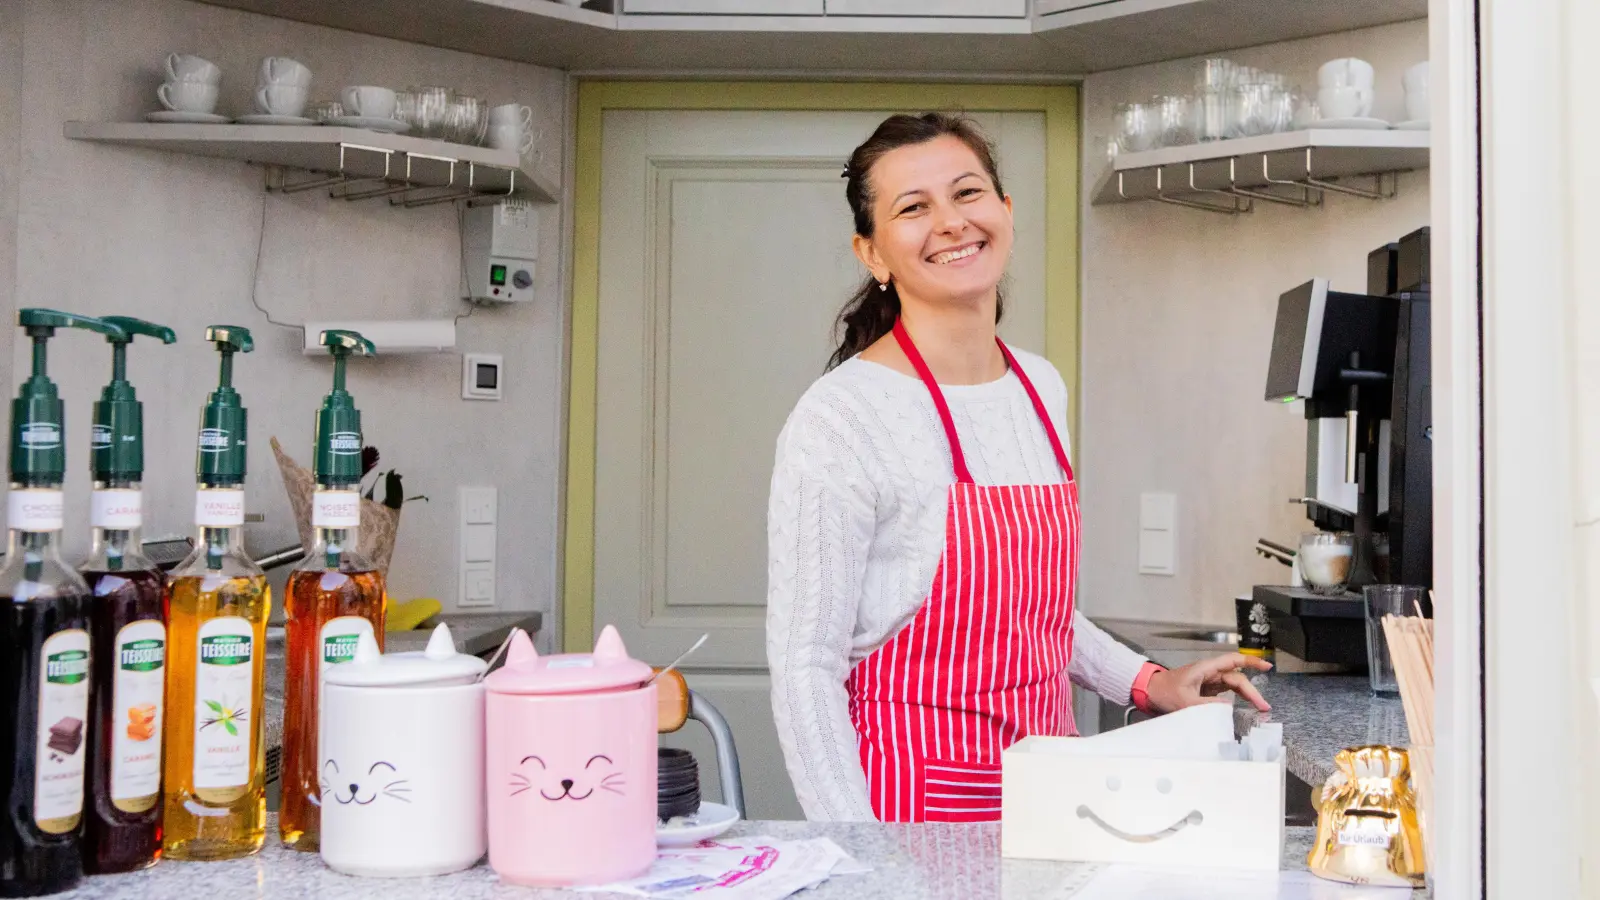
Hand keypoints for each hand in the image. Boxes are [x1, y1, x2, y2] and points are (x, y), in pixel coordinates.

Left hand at [1144, 654, 1272, 713]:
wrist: (1150, 692)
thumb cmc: (1164, 692)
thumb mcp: (1184, 701)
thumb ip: (1206, 704)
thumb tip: (1227, 706)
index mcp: (1205, 669)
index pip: (1233, 661)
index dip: (1251, 662)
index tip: (1267, 666)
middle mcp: (1210, 673)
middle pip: (1237, 678)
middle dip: (1252, 691)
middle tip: (1264, 707)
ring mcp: (1209, 681)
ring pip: (1234, 685)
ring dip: (1247, 695)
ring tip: (1260, 708)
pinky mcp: (1207, 690)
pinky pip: (1227, 692)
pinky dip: (1238, 698)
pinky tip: (1246, 707)